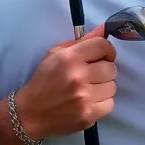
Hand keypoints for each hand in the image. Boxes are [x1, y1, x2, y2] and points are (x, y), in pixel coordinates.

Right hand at [14, 24, 116, 139]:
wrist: (32, 112)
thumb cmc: (44, 80)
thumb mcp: (56, 54)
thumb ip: (82, 41)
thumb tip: (104, 29)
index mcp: (70, 58)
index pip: (103, 46)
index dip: (107, 50)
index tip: (102, 57)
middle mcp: (79, 76)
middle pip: (111, 68)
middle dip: (104, 71)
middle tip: (92, 75)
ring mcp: (85, 97)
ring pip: (112, 87)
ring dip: (103, 88)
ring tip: (89, 89)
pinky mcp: (88, 115)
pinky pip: (110, 104)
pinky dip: (102, 103)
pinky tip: (89, 102)